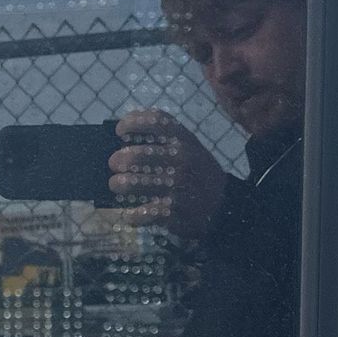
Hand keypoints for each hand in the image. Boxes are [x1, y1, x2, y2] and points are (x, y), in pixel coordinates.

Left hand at [109, 109, 227, 240]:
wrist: (223, 204)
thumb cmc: (196, 172)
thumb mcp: (189, 148)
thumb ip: (164, 140)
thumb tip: (123, 142)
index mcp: (184, 140)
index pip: (155, 121)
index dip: (133, 123)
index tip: (120, 131)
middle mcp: (182, 159)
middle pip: (136, 155)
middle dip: (118, 160)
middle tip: (114, 165)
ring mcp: (178, 185)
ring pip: (133, 183)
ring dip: (119, 185)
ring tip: (117, 186)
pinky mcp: (174, 210)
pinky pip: (142, 212)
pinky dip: (132, 215)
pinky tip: (130, 214)